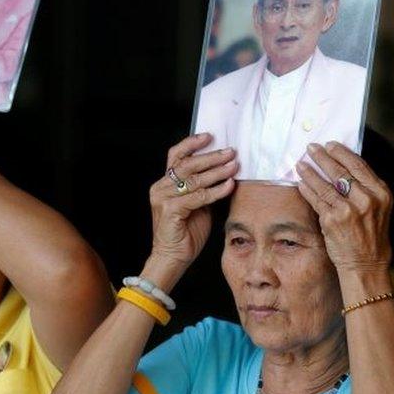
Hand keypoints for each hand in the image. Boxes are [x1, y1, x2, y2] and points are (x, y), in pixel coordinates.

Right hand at [148, 134, 237, 267]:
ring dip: (217, 171)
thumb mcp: (197, 204)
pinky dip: (215, 191)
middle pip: (187, 165)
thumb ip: (203, 187)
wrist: (173, 257)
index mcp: (164, 184)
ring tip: (234, 166)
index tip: (209, 136)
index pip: (175, 156)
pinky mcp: (170, 210)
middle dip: (211, 157)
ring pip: (194, 179)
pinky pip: (198, 197)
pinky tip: (228, 186)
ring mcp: (163, 198)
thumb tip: (225, 170)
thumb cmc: (186, 232)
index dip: (191, 144)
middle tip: (230, 152)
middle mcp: (160, 187)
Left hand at [296, 142, 392, 273]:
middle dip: (322, 157)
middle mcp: (366, 199)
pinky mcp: (333, 220)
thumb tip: (342, 166)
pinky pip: (316, 199)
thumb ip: (365, 188)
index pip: (359, 165)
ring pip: (325, 184)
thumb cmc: (371, 235)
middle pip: (340, 171)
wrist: (366, 264)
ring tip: (300, 163)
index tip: (330, 144)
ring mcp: (349, 209)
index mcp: (381, 192)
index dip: (342, 153)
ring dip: (310, 171)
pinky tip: (301, 182)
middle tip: (311, 148)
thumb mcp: (378, 208)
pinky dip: (307, 189)